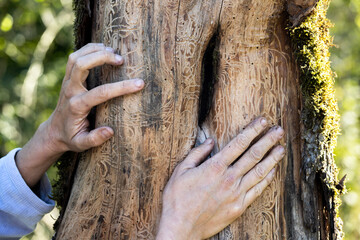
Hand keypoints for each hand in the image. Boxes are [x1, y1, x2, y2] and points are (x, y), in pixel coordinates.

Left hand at [16, 43, 143, 186]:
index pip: (101, 93)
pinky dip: (89, 49)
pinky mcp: (67, 77)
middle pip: (81, 64)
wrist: (54, 131)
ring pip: (76, 57)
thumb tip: (110, 131)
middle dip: (102, 58)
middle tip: (121, 60)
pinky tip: (103, 50)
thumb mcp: (81, 144)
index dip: (121, 87)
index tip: (139, 84)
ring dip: (95, 50)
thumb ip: (94, 139)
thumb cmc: (71, 137)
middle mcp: (70, 90)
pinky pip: (75, 56)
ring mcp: (67, 82)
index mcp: (77, 106)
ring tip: (114, 51)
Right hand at [157, 118, 284, 239]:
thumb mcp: (180, 171)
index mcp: (214, 167)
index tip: (263, 121)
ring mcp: (236, 194)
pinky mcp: (239, 207)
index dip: (253, 130)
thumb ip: (197, 154)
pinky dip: (267, 179)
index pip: (239, 143)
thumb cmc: (177, 199)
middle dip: (268, 141)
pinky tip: (273, 170)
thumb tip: (211, 141)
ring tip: (282, 148)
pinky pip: (257, 190)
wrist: (181, 227)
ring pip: (259, 172)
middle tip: (279, 131)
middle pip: (254, 155)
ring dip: (272, 158)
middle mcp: (229, 178)